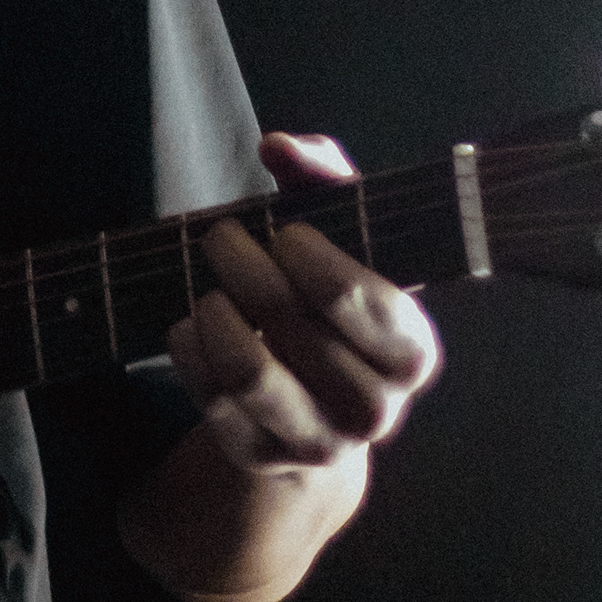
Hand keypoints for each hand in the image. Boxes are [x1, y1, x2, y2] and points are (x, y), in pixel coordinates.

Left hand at [126, 132, 442, 601]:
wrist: (316, 403)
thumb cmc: (332, 301)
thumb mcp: (346, 235)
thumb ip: (325, 174)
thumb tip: (278, 146)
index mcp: (412, 352)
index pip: (354, 298)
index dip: (308, 256)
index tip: (286, 232)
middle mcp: (376, 408)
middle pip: (288, 323)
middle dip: (243, 266)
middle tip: (223, 237)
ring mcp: (318, 441)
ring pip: (246, 369)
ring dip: (213, 309)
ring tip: (209, 283)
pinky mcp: (260, 455)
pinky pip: (208, 397)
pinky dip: (190, 347)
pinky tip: (194, 322)